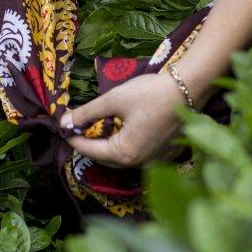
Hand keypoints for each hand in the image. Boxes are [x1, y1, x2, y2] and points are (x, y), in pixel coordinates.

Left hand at [59, 72, 190, 168]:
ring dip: (107, 144)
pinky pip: (138, 154)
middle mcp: (139, 163)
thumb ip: (86, 112)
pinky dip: (126, 144)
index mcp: (124, 153)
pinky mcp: (164, 154)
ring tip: (97, 126)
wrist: (189, 88)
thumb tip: (63, 121)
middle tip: (77, 126)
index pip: (89, 150)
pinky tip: (122, 129)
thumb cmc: (150, 93)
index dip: (72, 137)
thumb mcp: (113, 100)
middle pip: (104, 158)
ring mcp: (154, 161)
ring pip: (122, 157)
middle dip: (89, 143)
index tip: (62, 126)